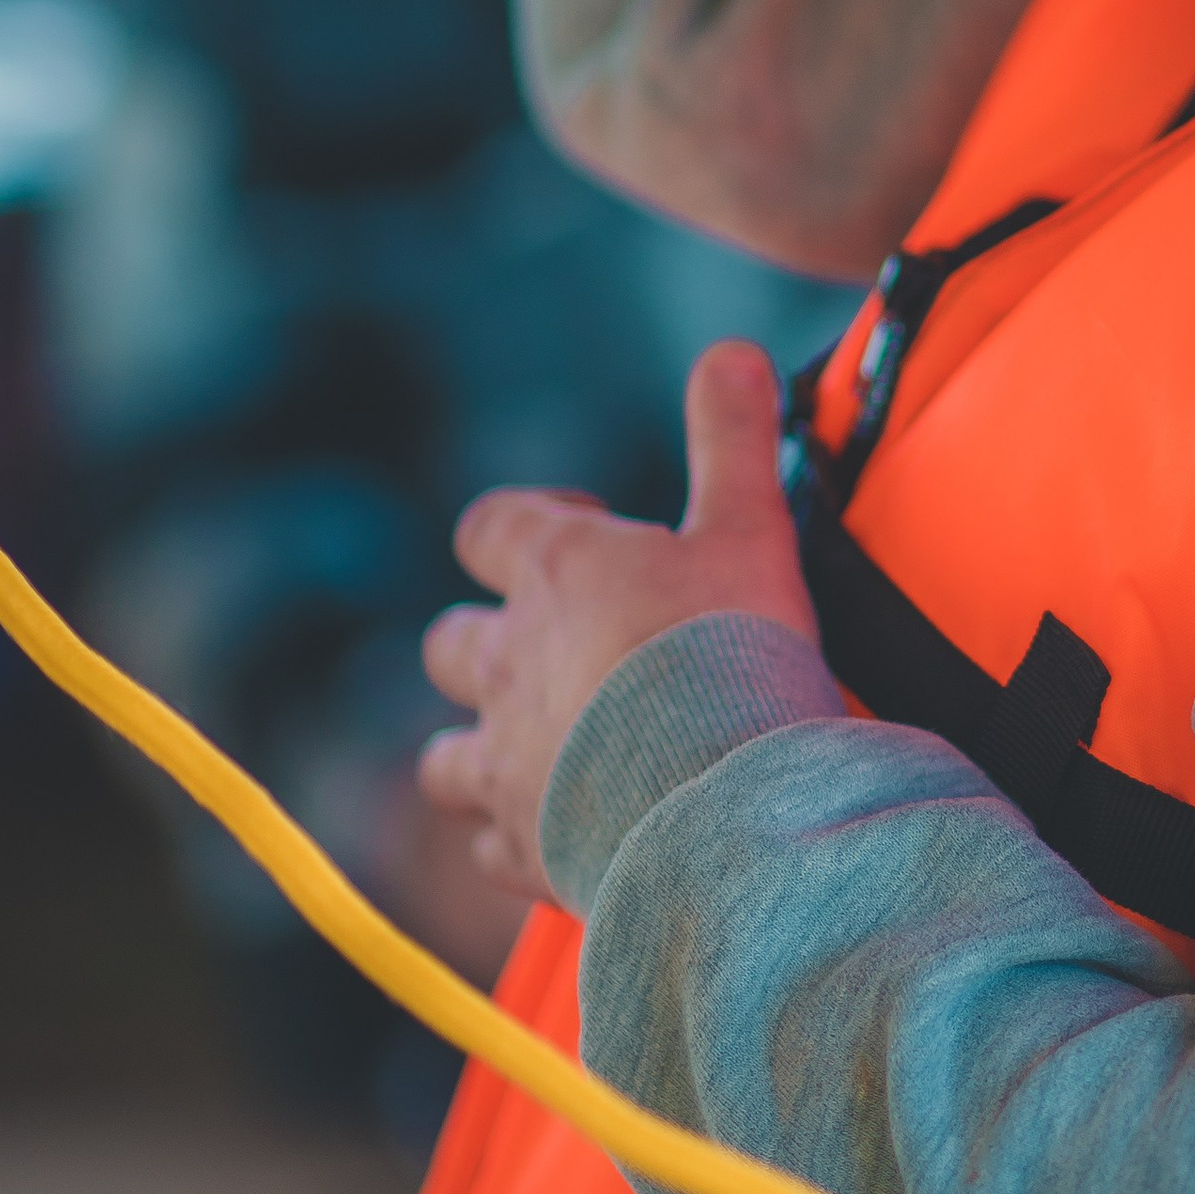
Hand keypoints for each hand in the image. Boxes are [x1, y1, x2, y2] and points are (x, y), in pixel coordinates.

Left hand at [420, 343, 819, 897]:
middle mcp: (508, 662)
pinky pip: (487, 843)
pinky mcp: (521, 843)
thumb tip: (731, 350)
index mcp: (556, 573)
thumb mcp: (750, 523)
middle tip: (564, 653)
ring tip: (541, 750)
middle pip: (449, 642)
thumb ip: (732, 437)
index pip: (489, 528)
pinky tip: (554, 834)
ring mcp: (505, 759)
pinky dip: (512, 836)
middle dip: (489, 644)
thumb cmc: (733, 651)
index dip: (527, 525)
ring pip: (443, 755)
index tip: (587, 533)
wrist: (724, 798)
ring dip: (478, 748)